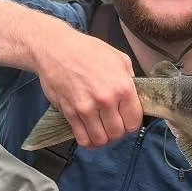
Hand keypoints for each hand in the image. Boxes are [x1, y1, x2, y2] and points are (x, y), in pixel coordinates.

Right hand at [31, 20, 142, 148]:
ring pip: (100, 140)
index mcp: (122, 87)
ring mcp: (86, 108)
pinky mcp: (70, 113)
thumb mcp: (118, 58)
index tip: (126, 121)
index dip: (131, 124)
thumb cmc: (87, 50)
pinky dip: (87, 141)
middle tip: (113, 124)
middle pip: (117, 133)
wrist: (56, 49)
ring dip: (102, 138)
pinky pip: (82, 138)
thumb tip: (135, 97)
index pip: (134, 122)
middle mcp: (106, 100)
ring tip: (101, 130)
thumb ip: (130, 80)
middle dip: (117, 132)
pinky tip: (88, 134)